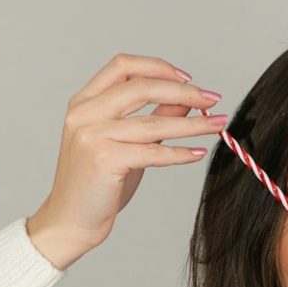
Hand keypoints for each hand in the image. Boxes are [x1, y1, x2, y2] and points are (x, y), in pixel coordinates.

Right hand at [34, 53, 224, 250]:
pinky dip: (179, 153)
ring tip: (216, 123)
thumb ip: (153, 117)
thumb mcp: (125, 142)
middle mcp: (84, 114)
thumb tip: (187, 98)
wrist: (71, 221)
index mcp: (84, 102)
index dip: (158, 67)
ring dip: (192, 123)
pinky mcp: (104, 160)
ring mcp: (92, 136)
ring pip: (153, 122)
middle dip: (184, 90)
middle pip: (142, 87)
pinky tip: (197, 153)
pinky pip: (153, 152)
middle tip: (211, 99)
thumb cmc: (97, 182)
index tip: (187, 78)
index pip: (123, 66)